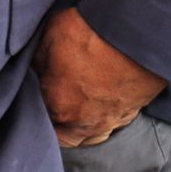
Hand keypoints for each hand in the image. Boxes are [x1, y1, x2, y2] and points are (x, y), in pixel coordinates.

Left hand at [31, 7, 165, 147]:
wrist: (140, 34)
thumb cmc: (93, 33)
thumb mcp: (50, 36)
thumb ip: (37, 61)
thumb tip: (33, 71)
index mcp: (58, 104)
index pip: (34, 112)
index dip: (30, 98)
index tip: (31, 86)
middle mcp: (82, 122)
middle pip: (59, 135)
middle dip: (50, 122)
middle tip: (47, 101)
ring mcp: (108, 122)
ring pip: (84, 138)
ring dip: (74, 128)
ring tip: (69, 108)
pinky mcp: (128, 115)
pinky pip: (106, 129)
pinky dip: (96, 122)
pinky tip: (92, 107)